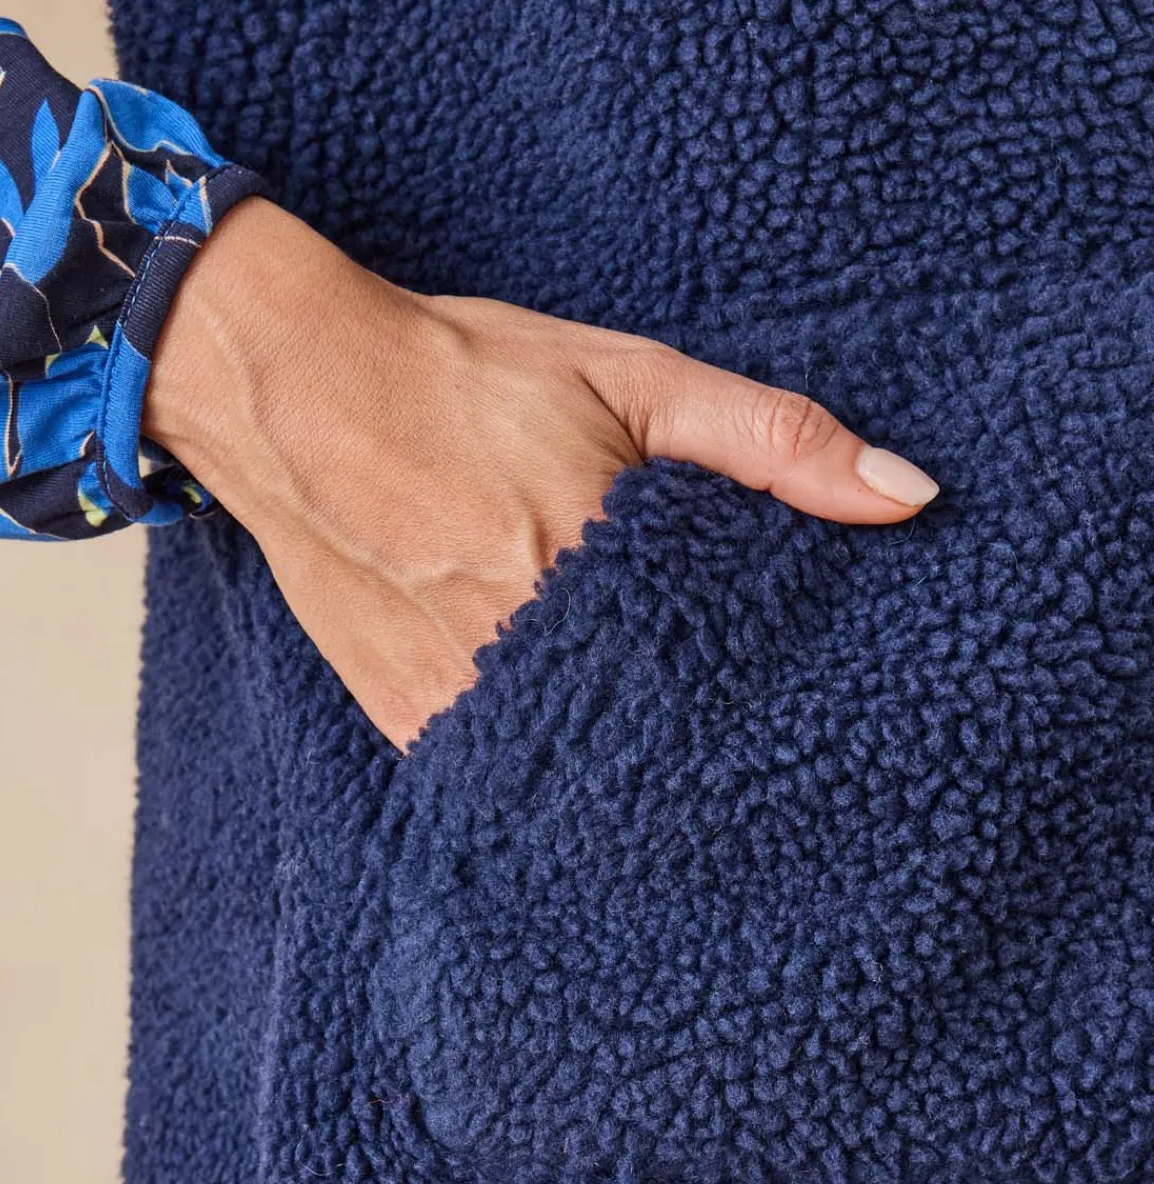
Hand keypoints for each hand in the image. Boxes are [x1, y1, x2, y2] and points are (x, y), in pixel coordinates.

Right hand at [144, 198, 938, 752]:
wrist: (294, 389)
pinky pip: (494, 777)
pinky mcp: (402, 717)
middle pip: (651, 746)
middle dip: (697, 760)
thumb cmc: (466, 375)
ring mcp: (453, 692)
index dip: (761, 714)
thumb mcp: (632, 377)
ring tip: (660, 780)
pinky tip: (569, 763)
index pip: (720, 683)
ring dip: (619, 781)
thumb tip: (908, 495)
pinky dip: (537, 777)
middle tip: (746, 789)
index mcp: (593, 562)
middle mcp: (521, 643)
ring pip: (571, 780)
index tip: (793, 738)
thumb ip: (773, 440)